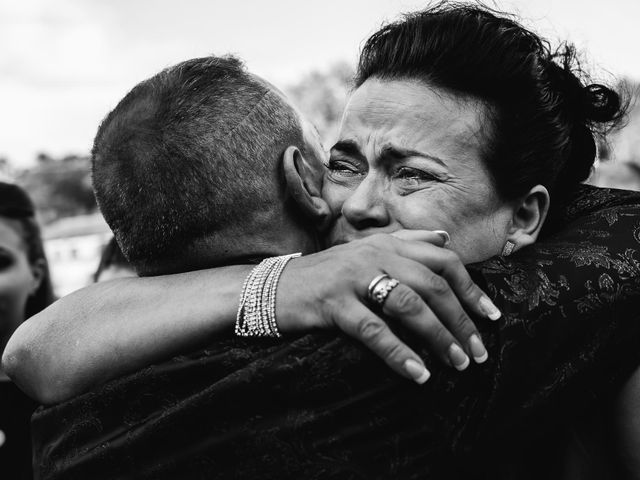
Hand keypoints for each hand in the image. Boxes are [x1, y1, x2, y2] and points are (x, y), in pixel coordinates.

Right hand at [276, 231, 500, 382]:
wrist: (274, 286)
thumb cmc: (325, 274)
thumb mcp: (365, 252)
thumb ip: (406, 242)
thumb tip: (446, 238)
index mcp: (387, 244)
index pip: (442, 260)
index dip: (471, 288)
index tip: (491, 316)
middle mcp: (374, 255)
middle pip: (432, 284)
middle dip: (462, 320)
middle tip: (478, 351)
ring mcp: (353, 278)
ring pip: (409, 305)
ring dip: (439, 336)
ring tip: (457, 364)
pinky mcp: (334, 303)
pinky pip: (374, 331)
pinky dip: (400, 353)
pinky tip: (418, 374)